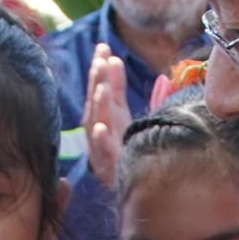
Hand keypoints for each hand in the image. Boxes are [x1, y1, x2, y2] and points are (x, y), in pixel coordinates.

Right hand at [84, 46, 130, 186]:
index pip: (104, 90)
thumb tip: (141, 69)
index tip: (104, 48)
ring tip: (103, 87)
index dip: (103, 70)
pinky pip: (103, 154)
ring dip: (99, 106)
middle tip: (102, 61)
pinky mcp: (109, 168)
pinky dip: (101, 140)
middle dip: (97, 82)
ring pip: (97, 125)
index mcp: (109, 118)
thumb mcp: (136, 118)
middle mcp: (102, 131)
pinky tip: (101, 127)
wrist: (139, 191)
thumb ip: (139, 95)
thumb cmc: (136, 152)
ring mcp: (103, 149)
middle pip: (97, 103)